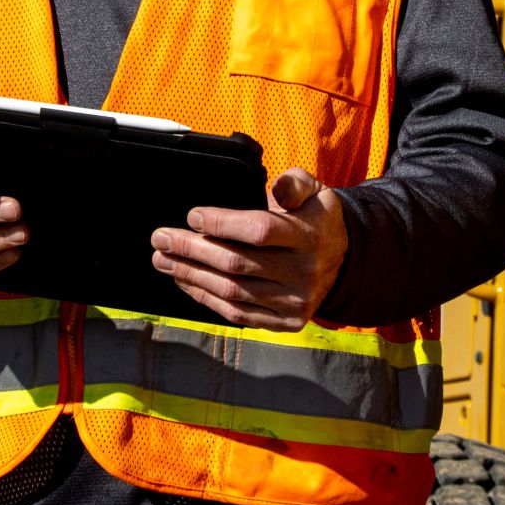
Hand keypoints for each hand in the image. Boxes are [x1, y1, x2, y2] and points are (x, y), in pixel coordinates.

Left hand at [149, 167, 347, 329]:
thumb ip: (294, 182)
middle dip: (192, 250)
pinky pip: (237, 313)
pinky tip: (184, 281)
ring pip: (231, 291)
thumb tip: (275, 188)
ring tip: (163, 260)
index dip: (222, 224)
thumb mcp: (315, 191)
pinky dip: (205, 297)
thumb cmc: (316, 220)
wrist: (344, 261)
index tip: (192, 216)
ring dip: (190, 275)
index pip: (259, 230)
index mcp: (310, 236)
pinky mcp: (284, 322)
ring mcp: (293, 302)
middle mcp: (304, 272)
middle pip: (237, 263)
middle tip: (161, 238)